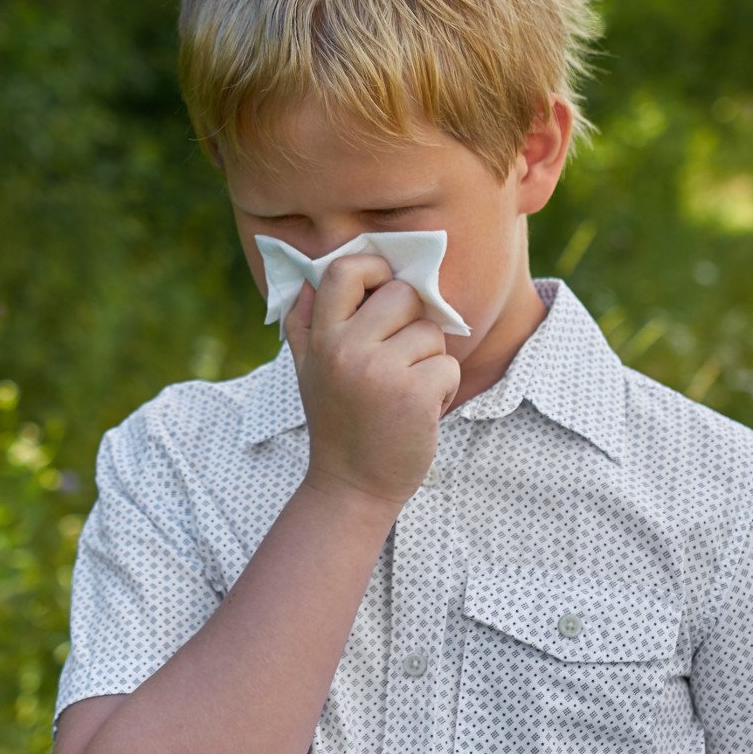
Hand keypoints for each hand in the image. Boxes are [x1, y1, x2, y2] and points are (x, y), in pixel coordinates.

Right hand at [284, 254, 460, 515]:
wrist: (351, 484)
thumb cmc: (336, 421)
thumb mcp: (308, 370)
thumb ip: (304, 323)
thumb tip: (308, 277)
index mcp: (321, 337)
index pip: (345, 270)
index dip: (374, 269)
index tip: (384, 290)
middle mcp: (346, 348)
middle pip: (402, 294)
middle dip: (412, 321)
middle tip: (399, 356)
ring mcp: (381, 371)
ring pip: (431, 332)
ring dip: (430, 360)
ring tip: (406, 390)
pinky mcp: (415, 394)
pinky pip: (448, 364)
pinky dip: (443, 388)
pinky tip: (420, 410)